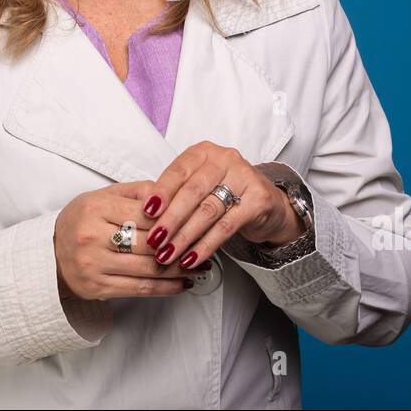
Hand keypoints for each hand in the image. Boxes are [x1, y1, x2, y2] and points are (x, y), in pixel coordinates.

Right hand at [54, 182, 204, 300]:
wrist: (50, 253)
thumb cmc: (83, 220)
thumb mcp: (102, 196)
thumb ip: (136, 191)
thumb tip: (170, 191)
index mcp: (95, 208)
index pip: (144, 213)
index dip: (172, 217)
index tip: (195, 219)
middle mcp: (92, 236)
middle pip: (149, 242)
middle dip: (181, 245)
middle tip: (205, 244)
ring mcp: (93, 265)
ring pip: (148, 269)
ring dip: (180, 269)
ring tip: (202, 266)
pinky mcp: (97, 288)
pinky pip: (140, 289)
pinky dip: (166, 288)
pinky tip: (183, 284)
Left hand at [140, 142, 299, 269]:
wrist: (266, 204)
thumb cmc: (224, 193)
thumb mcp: (198, 186)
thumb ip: (175, 195)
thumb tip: (144, 217)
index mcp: (204, 152)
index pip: (178, 171)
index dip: (161, 193)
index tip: (145, 213)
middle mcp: (224, 159)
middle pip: (192, 192)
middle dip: (170, 219)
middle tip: (154, 240)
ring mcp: (244, 177)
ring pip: (207, 211)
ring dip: (185, 236)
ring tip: (168, 254)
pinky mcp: (258, 200)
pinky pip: (226, 227)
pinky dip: (206, 245)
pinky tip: (192, 258)